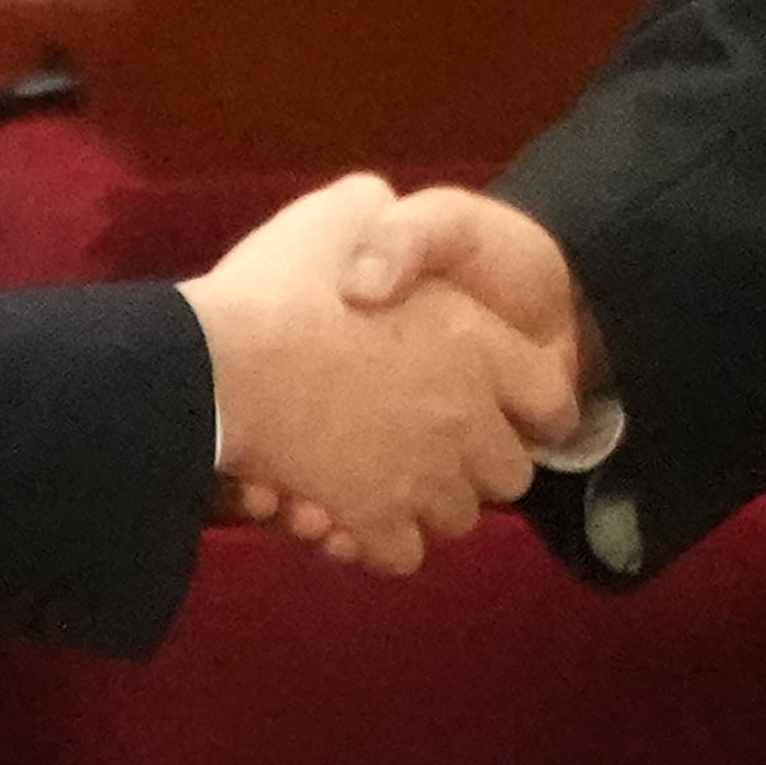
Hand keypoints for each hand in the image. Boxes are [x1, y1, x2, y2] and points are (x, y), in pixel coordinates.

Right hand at [179, 174, 578, 575]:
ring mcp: (424, 478)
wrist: (215, 368)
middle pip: (509, 472)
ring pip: (458, 516)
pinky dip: (380, 541)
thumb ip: (389, 220)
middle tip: (432, 445)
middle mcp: (466, 419)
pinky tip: (350, 516)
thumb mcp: (344, 212)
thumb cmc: (281, 288)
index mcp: (478, 345)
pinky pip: (402, 554)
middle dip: (477, 464)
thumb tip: (391, 210)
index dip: (533, 405)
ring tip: (386, 479)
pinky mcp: (375, 523)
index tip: (511, 408)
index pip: (550, 398)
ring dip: (429, 502)